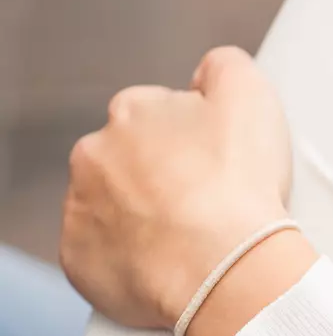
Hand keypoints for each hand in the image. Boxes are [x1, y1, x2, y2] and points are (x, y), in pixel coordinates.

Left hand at [61, 46, 292, 329]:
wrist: (224, 269)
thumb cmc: (239, 184)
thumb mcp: (252, 96)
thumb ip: (226, 66)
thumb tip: (207, 71)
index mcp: (132, 111)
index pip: (159, 116)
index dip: (194, 142)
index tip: (219, 168)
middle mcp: (93, 153)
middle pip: (130, 162)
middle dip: (162, 179)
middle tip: (207, 207)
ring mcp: (80, 208)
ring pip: (113, 208)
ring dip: (143, 219)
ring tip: (190, 241)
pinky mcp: (78, 257)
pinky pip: (102, 255)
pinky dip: (130, 260)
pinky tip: (169, 267)